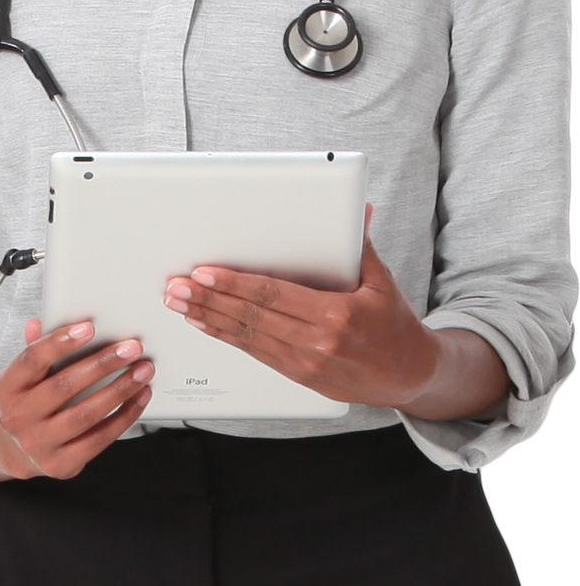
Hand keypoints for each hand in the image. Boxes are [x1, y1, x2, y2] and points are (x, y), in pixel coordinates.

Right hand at [0, 317, 152, 477]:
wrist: (19, 449)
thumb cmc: (29, 402)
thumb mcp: (25, 376)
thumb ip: (35, 350)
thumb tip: (39, 322)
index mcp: (6, 388)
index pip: (32, 360)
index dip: (60, 342)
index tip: (89, 328)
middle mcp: (17, 418)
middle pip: (63, 386)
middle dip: (102, 364)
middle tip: (131, 349)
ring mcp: (38, 444)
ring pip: (85, 414)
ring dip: (119, 390)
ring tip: (142, 372)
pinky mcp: (61, 464)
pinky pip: (99, 439)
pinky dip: (124, 417)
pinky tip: (138, 398)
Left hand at [163, 206, 438, 410]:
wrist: (408, 376)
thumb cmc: (395, 328)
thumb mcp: (382, 281)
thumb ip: (360, 246)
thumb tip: (356, 210)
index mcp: (337, 316)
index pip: (273, 295)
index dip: (235, 285)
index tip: (205, 274)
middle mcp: (317, 343)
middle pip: (252, 317)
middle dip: (209, 300)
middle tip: (177, 288)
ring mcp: (305, 364)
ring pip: (246, 337)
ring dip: (209, 318)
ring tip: (180, 304)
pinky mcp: (299, 376)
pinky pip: (255, 352)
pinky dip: (226, 336)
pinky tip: (205, 324)